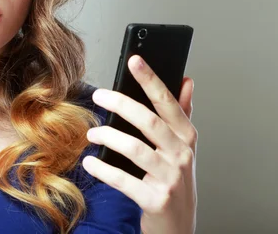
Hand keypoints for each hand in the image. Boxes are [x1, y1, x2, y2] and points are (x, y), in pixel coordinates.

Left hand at [82, 55, 196, 233]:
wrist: (178, 224)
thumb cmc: (175, 179)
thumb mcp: (183, 145)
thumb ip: (183, 113)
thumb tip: (187, 80)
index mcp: (186, 137)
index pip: (168, 102)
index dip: (151, 79)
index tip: (135, 60)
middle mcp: (182, 155)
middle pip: (149, 122)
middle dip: (122, 104)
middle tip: (99, 95)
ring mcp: (170, 178)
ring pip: (136, 149)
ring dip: (109, 137)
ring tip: (92, 133)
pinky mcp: (155, 199)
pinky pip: (125, 181)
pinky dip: (104, 170)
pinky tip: (90, 162)